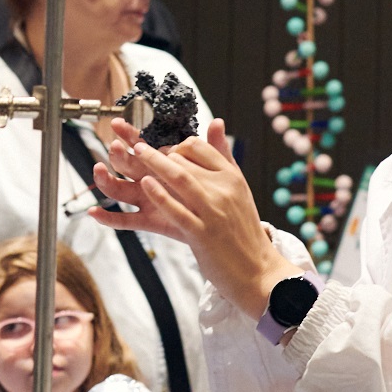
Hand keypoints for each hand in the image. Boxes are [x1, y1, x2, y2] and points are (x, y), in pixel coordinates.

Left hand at [91, 118, 297, 315]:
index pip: (200, 148)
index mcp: (231, 177)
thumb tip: (215, 122)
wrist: (257, 270)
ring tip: (134, 152)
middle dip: (158, 153)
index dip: (176, 146)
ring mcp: (213, 211)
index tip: (163, 151)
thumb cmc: (243, 230)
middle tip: (136, 148)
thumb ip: (223, 156)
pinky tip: (144, 184)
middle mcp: (223, 189)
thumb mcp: (238, 189)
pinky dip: (159, 196)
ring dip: (154, 163)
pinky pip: (176, 210)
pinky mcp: (201, 233)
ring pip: (180, 179)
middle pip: (185, 161)